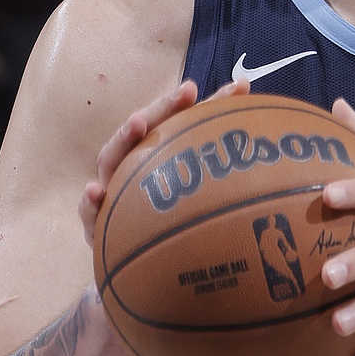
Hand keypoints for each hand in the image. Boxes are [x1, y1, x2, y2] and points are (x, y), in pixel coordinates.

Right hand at [79, 78, 249, 245]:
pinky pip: (88, 211)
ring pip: (111, 159)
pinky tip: (96, 191)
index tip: (240, 87)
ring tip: (137, 123)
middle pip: (145, 129)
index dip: (214, 106)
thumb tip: (266, 162)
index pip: (182, 124)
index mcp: (157, 156)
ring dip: (123, 138)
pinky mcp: (95, 224)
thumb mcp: (192, 209)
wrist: (128, 268)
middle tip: (189, 90)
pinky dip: (89, 201)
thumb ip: (219, 186)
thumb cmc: (162, 230)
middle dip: (166, 107)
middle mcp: (132, 166)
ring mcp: (111, 190)